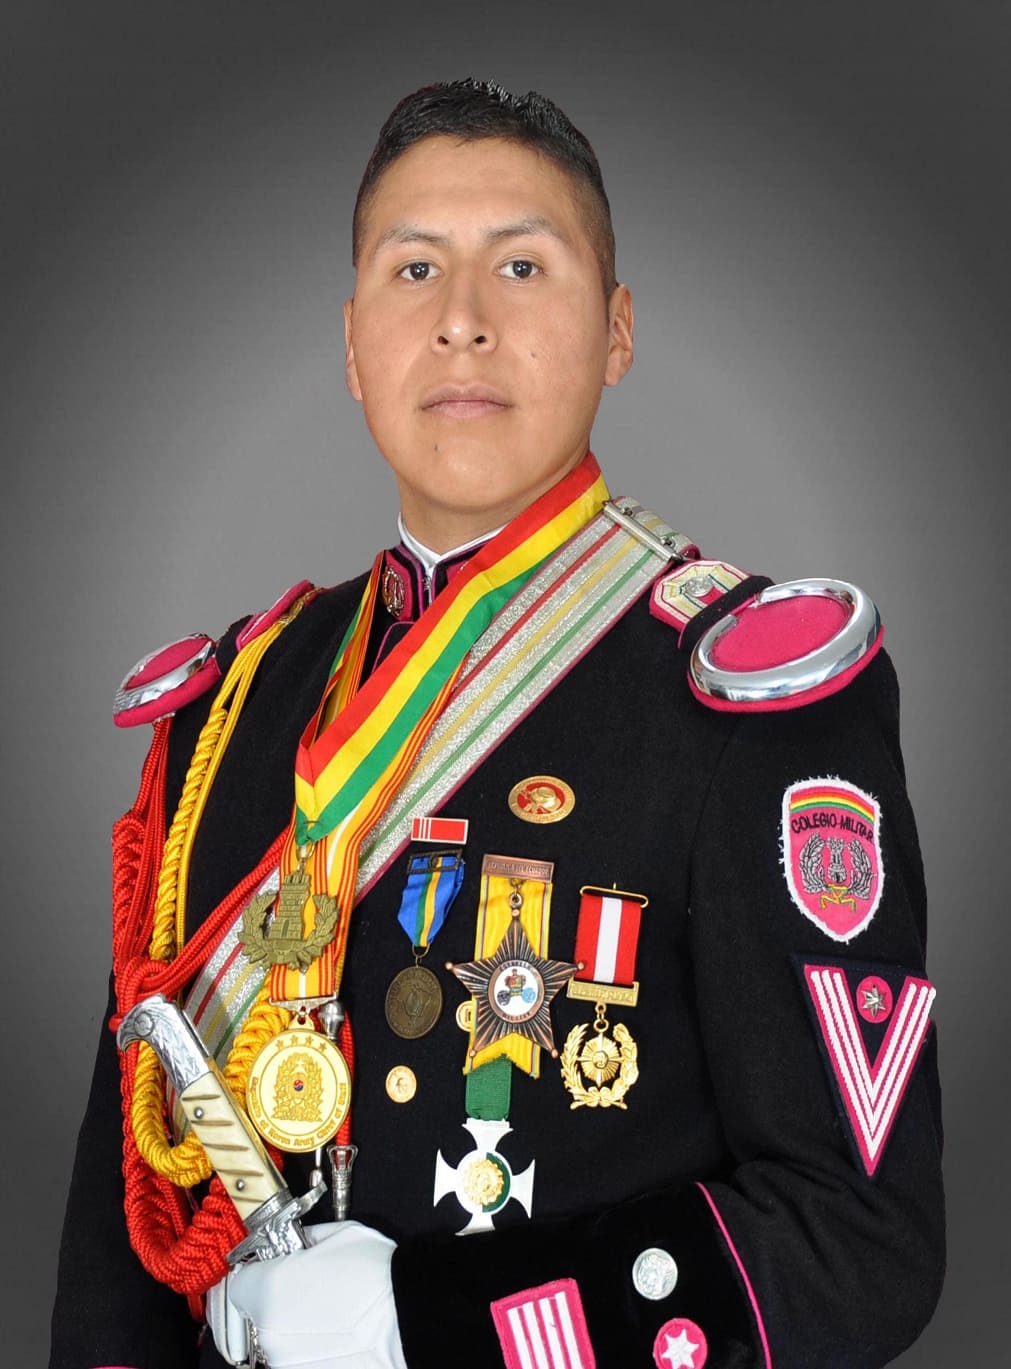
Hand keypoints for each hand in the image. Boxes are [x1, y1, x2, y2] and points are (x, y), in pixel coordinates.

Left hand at [208, 1221, 407, 1367]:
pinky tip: (339, 1335)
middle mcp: (269, 1334)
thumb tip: (294, 1245)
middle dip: (277, 1300)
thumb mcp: (336, 1234)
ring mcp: (288, 1364)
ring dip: (295, 1329)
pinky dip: (313, 1349)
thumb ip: (302, 1240)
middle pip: (257, 1314)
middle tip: (310, 1287)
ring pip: (278, 1341)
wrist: (411, 1320)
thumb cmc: (377, 1276)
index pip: (237, 1283)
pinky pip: (300, 1359)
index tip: (271, 1269)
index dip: (257, 1272)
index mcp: (267, 1291)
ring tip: (332, 1313)